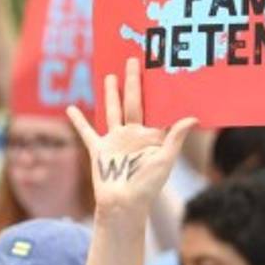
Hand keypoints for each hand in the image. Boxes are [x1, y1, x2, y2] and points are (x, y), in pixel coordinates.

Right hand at [67, 58, 196, 217]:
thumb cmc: (147, 185)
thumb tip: (192, 118)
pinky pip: (86, 131)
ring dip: (110, 93)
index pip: (156, 108)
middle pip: (133, 102)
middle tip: (134, 60)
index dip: (158, 91)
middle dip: (133, 82)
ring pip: (112, 110)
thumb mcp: (165, 160)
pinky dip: (78, 120)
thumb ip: (175, 137)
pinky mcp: (99, 149)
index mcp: (151, 136)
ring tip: (110, 75)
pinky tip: (71, 107)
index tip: (160, 71)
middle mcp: (134, 135)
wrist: (123, 204)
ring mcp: (115, 141)